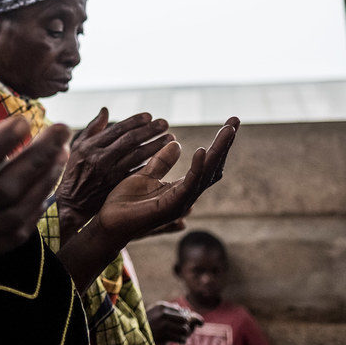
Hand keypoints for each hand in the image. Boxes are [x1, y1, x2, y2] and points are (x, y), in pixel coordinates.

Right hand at [54, 108, 173, 221]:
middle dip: (149, 130)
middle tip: (164, 123)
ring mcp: (110, 174)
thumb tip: (105, 110)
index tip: (149, 115)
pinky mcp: (117, 186)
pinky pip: (137, 172)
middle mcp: (100, 158)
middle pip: (130, 141)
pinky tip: (163, 156)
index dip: (134, 121)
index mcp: (90, 146)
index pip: (117, 130)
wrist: (72, 201)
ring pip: (137, 156)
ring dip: (156, 146)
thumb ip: (92, 129)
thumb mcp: (78, 147)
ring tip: (170, 138)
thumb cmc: (75, 169)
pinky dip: (151, 163)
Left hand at [93, 118, 238, 243]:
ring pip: (205, 173)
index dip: (217, 145)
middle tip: (236, 120)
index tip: (228, 124)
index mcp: (181, 187)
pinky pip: (188, 184)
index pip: (205, 164)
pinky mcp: (170, 206)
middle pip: (212, 167)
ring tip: (228, 130)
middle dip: (224, 144)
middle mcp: (186, 195)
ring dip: (218, 151)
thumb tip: (176, 143)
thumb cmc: (125, 203)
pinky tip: (202, 151)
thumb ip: (161, 162)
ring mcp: (181, 202)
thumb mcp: (145, 175)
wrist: (109, 223)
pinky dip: (197, 168)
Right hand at [147, 301, 202, 344]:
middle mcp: (163, 314)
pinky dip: (182, 340)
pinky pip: (180, 338)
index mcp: (162, 306)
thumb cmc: (148, 321)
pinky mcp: (164, 335)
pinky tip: (180, 340)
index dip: (186, 317)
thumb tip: (186, 310)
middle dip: (188, 324)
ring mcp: (163, 325)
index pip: (182, 311)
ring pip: (184, 329)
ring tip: (182, 335)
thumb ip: (170, 309)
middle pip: (185, 319)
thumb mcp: (156, 311)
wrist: (136, 332)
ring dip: (185, 334)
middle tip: (186, 329)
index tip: (184, 323)